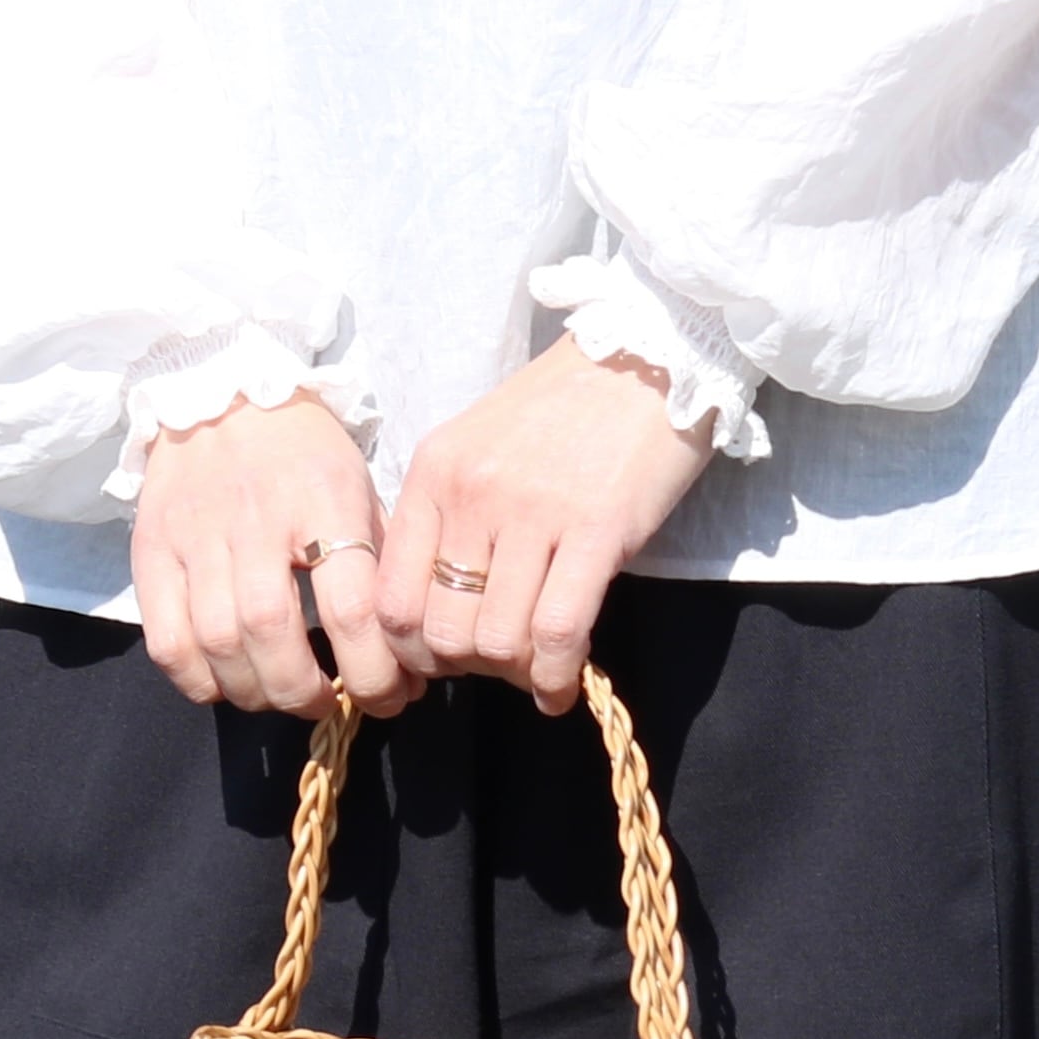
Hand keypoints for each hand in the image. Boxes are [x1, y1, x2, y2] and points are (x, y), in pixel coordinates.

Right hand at [129, 392, 409, 714]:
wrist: (220, 387)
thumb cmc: (304, 454)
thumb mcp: (360, 491)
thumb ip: (381, 572)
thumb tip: (410, 665)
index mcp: (322, 499)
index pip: (349, 609)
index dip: (374, 673)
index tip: (390, 697)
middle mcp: (254, 517)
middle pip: (272, 633)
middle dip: (306, 691)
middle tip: (327, 701)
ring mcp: (195, 535)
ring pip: (218, 644)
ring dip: (257, 692)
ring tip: (281, 695)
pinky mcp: (151, 551)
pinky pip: (168, 642)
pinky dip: (198, 682)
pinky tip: (227, 683)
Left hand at [378, 339, 714, 713]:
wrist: (648, 350)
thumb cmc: (566, 409)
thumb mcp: (480, 449)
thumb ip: (450, 519)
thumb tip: (440, 611)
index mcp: (433, 474)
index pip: (390, 598)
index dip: (411, 653)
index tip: (443, 662)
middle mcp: (472, 493)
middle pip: (442, 631)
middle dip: (467, 668)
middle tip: (499, 665)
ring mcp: (533, 511)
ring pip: (498, 640)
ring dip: (516, 674)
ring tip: (536, 669)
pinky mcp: (597, 529)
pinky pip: (558, 633)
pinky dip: (557, 678)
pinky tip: (562, 689)